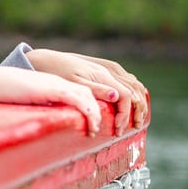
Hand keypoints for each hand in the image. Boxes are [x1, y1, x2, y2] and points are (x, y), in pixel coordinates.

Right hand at [0, 66, 105, 134]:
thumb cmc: (0, 95)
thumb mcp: (24, 103)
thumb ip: (36, 110)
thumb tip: (39, 126)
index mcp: (50, 84)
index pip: (79, 91)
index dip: (89, 106)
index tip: (93, 122)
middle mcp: (56, 82)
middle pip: (88, 91)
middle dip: (99, 109)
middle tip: (102, 127)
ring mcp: (55, 84)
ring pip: (87, 96)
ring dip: (96, 113)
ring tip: (96, 130)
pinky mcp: (51, 90)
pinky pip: (78, 100)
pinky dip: (89, 112)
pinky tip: (92, 125)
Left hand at [26, 48, 149, 133]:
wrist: (48, 60)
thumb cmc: (58, 74)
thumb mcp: (75, 84)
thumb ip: (96, 90)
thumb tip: (116, 96)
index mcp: (103, 75)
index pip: (126, 96)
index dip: (125, 114)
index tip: (118, 128)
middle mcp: (110, 70)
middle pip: (135, 89)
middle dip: (138, 110)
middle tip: (134, 127)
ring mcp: (109, 68)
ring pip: (134, 84)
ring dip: (139, 101)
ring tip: (137, 119)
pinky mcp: (106, 69)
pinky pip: (128, 80)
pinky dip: (135, 92)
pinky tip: (132, 103)